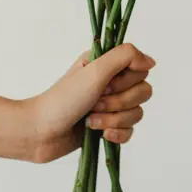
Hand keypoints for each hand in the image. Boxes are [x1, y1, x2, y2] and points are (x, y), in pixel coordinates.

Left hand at [18, 44, 154, 162]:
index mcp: (107, 64)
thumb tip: (151, 61)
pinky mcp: (108, 127)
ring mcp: (110, 106)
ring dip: (114, 120)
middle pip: (143, 92)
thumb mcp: (95, 70)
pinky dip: (116, 134)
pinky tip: (100, 135)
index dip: (126, 80)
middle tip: (95, 103)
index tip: (105, 84)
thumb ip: (125, 57)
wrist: (41, 132)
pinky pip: (130, 132)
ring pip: (137, 113)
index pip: (141, 69)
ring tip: (91, 120)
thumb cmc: (64, 99)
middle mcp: (110, 82)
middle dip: (119, 102)